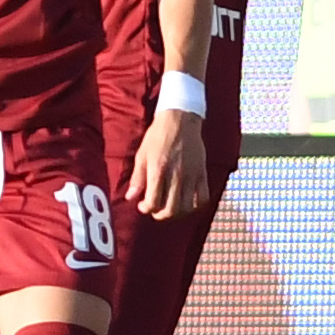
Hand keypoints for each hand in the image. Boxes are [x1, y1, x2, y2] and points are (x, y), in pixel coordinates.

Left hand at [128, 107, 209, 221]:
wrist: (180, 119)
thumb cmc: (157, 136)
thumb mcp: (142, 154)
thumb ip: (137, 178)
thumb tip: (130, 198)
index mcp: (158, 170)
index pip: (153, 203)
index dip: (146, 209)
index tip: (143, 205)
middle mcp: (176, 176)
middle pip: (171, 210)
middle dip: (160, 215)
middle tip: (156, 210)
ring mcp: (191, 175)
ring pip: (187, 207)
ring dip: (177, 213)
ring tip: (170, 207)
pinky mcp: (202, 173)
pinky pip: (203, 198)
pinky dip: (195, 205)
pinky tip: (187, 201)